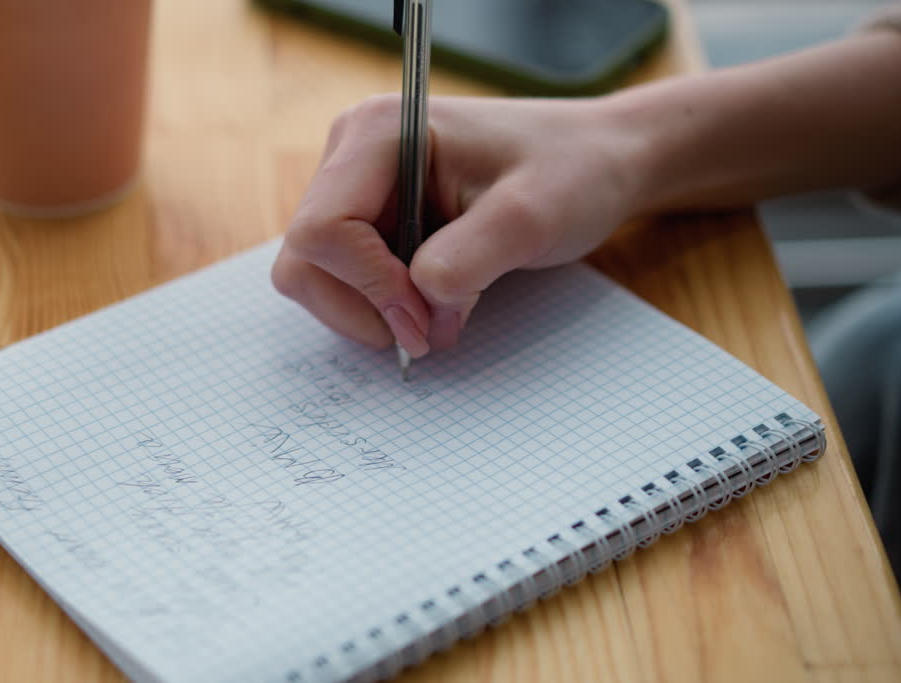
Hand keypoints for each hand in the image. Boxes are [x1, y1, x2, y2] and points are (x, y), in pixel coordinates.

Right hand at [272, 94, 642, 356]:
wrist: (595, 162)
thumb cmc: (571, 171)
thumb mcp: (530, 218)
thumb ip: (467, 263)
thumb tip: (420, 313)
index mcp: (378, 134)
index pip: (321, 229)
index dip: (366, 286)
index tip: (424, 317)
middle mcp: (350, 156)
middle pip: (305, 259)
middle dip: (361, 307)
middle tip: (426, 331)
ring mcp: (356, 189)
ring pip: (315, 277)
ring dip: (369, 312)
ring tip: (437, 315)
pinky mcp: (369, 220)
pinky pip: (343, 280)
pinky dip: (380, 307)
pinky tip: (430, 302)